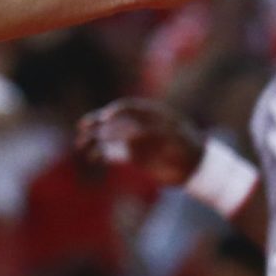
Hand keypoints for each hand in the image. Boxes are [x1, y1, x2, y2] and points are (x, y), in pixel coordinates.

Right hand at [75, 97, 204, 184]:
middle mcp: (138, 125)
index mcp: (150, 114)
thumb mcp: (176, 137)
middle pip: (113, 120)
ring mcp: (133, 141)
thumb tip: (131, 135)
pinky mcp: (130, 156)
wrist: (194, 166)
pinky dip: (100, 154)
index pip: (128, 108)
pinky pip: (111, 153)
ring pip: (108, 137)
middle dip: (97, 122)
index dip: (116, 112)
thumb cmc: (189, 147)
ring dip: (93, 138)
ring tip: (81, 143)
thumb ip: (154, 134)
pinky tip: (92, 157)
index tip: (107, 118)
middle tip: (84, 126)